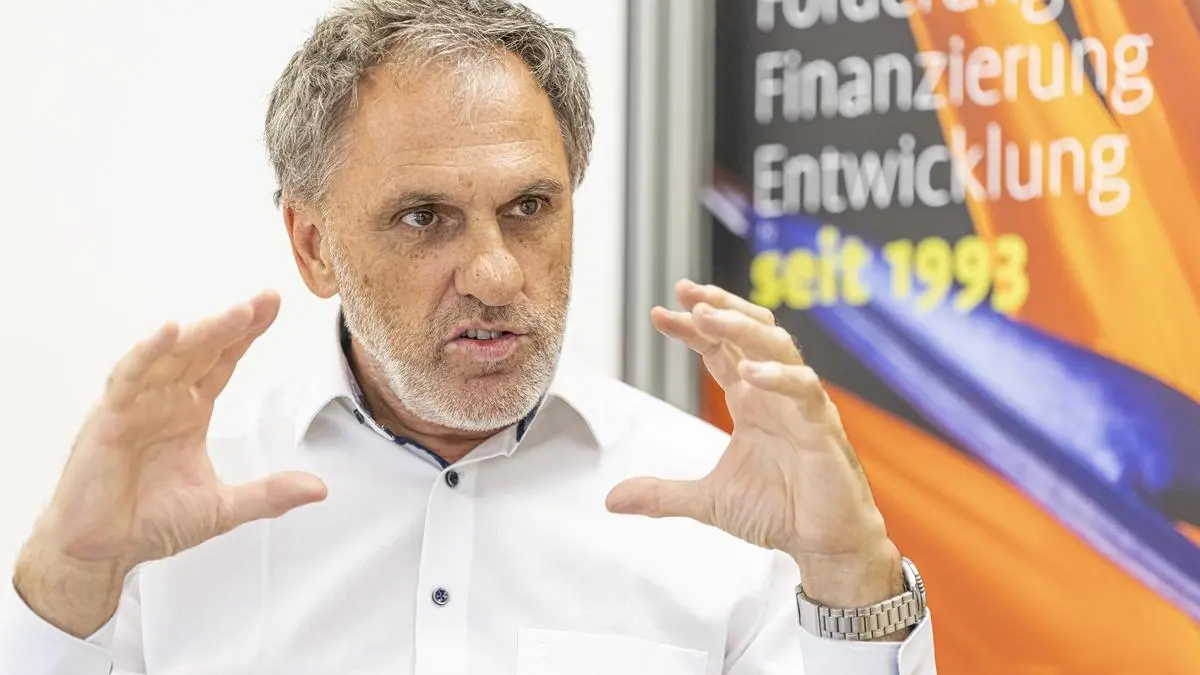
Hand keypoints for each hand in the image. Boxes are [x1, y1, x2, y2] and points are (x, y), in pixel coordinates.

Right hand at [13, 291, 327, 637]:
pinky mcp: (108, 418)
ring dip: (202, 332)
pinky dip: (147, 353)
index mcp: (190, 410)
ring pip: (171, 355)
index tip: (272, 304)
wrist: (103, 552)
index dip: (246, 334)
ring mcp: (135, 405)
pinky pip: (128, 377)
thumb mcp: (222, 508)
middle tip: (266, 298)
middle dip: (234, 323)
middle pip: (202, 349)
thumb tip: (320, 489)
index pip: (223, 361)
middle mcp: (163, 399)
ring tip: (237, 313)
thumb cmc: (151, 523)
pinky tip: (168, 331)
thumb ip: (269, 494)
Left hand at [606, 280, 901, 608]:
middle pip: (750, 331)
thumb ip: (662, 495)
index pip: (718, 350)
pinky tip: (749, 373)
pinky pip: (804, 390)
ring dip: (742, 328)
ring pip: (777, 346)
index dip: (691, 328)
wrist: (824, 543)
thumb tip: (611, 501)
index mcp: (750, 401)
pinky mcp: (822, 427)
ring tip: (708, 317)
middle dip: (719, 307)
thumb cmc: (779, 512)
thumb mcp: (708, 502)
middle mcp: (774, 394)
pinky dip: (779, 377)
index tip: (657, 313)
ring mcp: (800, 406)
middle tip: (685, 291)